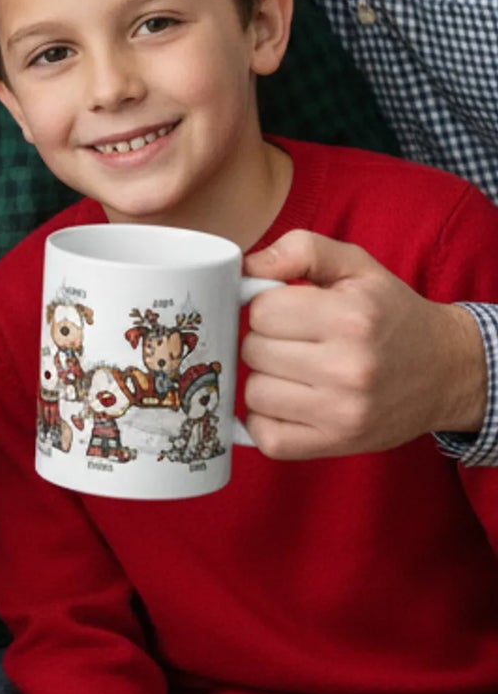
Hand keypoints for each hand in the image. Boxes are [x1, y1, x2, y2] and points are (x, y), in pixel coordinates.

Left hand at [242, 230, 488, 457]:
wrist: (448, 371)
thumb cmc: (391, 314)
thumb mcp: (355, 266)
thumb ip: (299, 249)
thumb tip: (245, 266)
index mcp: (350, 318)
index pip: (260, 311)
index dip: (267, 306)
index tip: (289, 311)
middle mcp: (348, 369)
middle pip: (253, 350)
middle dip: (265, 340)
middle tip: (297, 340)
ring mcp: (344, 413)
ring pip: (254, 393)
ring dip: (265, 379)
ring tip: (296, 370)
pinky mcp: (338, 444)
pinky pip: (267, 438)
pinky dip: (266, 420)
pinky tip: (287, 402)